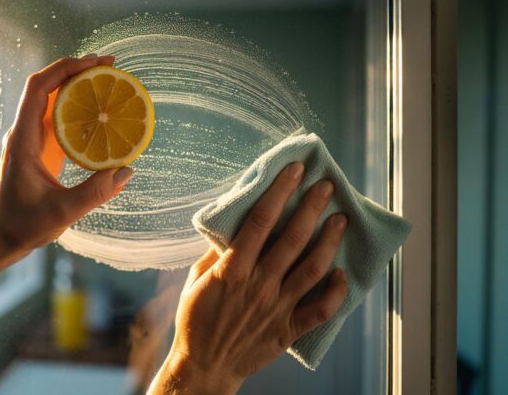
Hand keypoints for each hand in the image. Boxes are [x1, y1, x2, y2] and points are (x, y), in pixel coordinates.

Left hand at [0, 56, 133, 263]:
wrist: (2, 236)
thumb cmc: (24, 225)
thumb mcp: (62, 212)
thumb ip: (95, 192)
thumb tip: (126, 170)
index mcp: (23, 140)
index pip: (39, 88)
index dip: (65, 69)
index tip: (94, 63)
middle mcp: (25, 132)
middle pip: (48, 86)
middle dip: (78, 69)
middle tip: (112, 65)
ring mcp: (32, 138)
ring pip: (54, 98)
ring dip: (79, 85)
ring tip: (111, 79)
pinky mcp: (42, 148)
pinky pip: (60, 117)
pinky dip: (80, 106)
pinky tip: (102, 109)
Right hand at [149, 163, 348, 393]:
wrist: (205, 365)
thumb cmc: (196, 321)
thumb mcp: (195, 281)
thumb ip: (215, 254)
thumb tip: (231, 227)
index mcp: (233, 270)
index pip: (260, 221)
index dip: (279, 192)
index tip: (294, 170)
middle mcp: (259, 285)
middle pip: (293, 238)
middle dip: (312, 207)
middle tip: (327, 187)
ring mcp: (277, 307)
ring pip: (313, 268)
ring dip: (329, 241)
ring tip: (340, 221)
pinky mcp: (288, 329)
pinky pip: (320, 310)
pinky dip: (335, 292)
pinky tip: (341, 274)